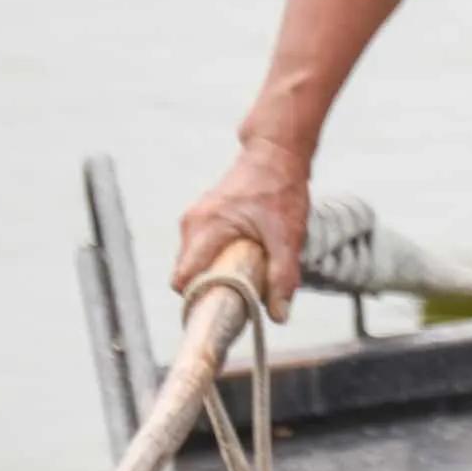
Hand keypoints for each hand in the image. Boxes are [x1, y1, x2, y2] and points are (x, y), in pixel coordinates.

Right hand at [173, 136, 309, 316]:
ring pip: (195, 263)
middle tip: (238, 304)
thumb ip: (283, 276)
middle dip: (209, 291)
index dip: (196, 301)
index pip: (183, 277)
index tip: (218, 316)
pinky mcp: (203, 219)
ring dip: (215, 276)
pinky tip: (243, 264)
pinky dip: (218, 262)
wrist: (277, 154)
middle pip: (187, 274)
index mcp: (206, 227)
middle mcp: (192, 224)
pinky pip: (202, 251)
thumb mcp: (288, 236)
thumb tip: (278, 315)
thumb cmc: (281, 191)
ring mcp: (195, 220)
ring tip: (244, 282)